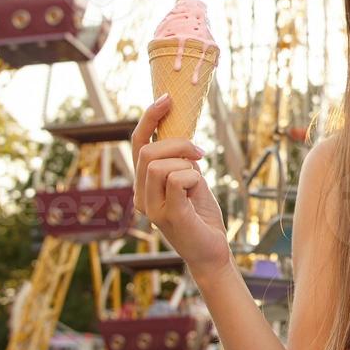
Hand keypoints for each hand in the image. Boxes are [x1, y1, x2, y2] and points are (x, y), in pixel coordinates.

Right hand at [131, 95, 231, 276]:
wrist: (212, 250)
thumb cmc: (201, 215)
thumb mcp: (190, 179)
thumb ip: (179, 159)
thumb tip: (180, 133)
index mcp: (142, 185)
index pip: (137, 144)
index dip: (149, 118)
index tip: (167, 98)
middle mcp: (140, 197)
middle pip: (147, 152)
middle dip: (178, 143)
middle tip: (200, 153)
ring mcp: (151, 208)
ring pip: (159, 164)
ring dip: (186, 163)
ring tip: (198, 181)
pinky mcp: (169, 216)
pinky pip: (177, 179)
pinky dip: (193, 177)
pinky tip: (199, 191)